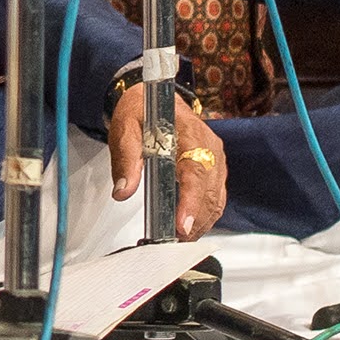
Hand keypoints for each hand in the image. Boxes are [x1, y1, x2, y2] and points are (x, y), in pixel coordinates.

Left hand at [107, 87, 225, 239]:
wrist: (153, 97)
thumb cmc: (141, 110)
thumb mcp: (125, 128)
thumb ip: (126, 159)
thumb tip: (123, 191)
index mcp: (189, 133)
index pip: (196, 172)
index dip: (191, 202)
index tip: (182, 225)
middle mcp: (208, 146)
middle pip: (210, 191)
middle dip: (196, 220)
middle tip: (176, 242)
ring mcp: (215, 157)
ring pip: (216, 197)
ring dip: (202, 222)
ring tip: (182, 240)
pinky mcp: (214, 166)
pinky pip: (216, 195)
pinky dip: (206, 214)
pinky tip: (191, 227)